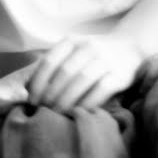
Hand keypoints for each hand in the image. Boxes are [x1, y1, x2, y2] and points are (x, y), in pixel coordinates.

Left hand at [24, 35, 144, 111]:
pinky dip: (88, 103)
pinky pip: (101, 90)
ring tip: (57, 115)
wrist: (131, 48)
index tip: (31, 100)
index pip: (49, 61)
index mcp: (72, 41)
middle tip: (43, 111)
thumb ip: (54, 65)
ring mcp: (106, 59)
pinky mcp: (120, 74)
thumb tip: (26, 89)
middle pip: (64, 73)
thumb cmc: (94, 55)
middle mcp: (88, 47)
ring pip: (81, 81)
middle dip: (50, 95)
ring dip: (67, 101)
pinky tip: (79, 114)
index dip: (38, 82)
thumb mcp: (73, 51)